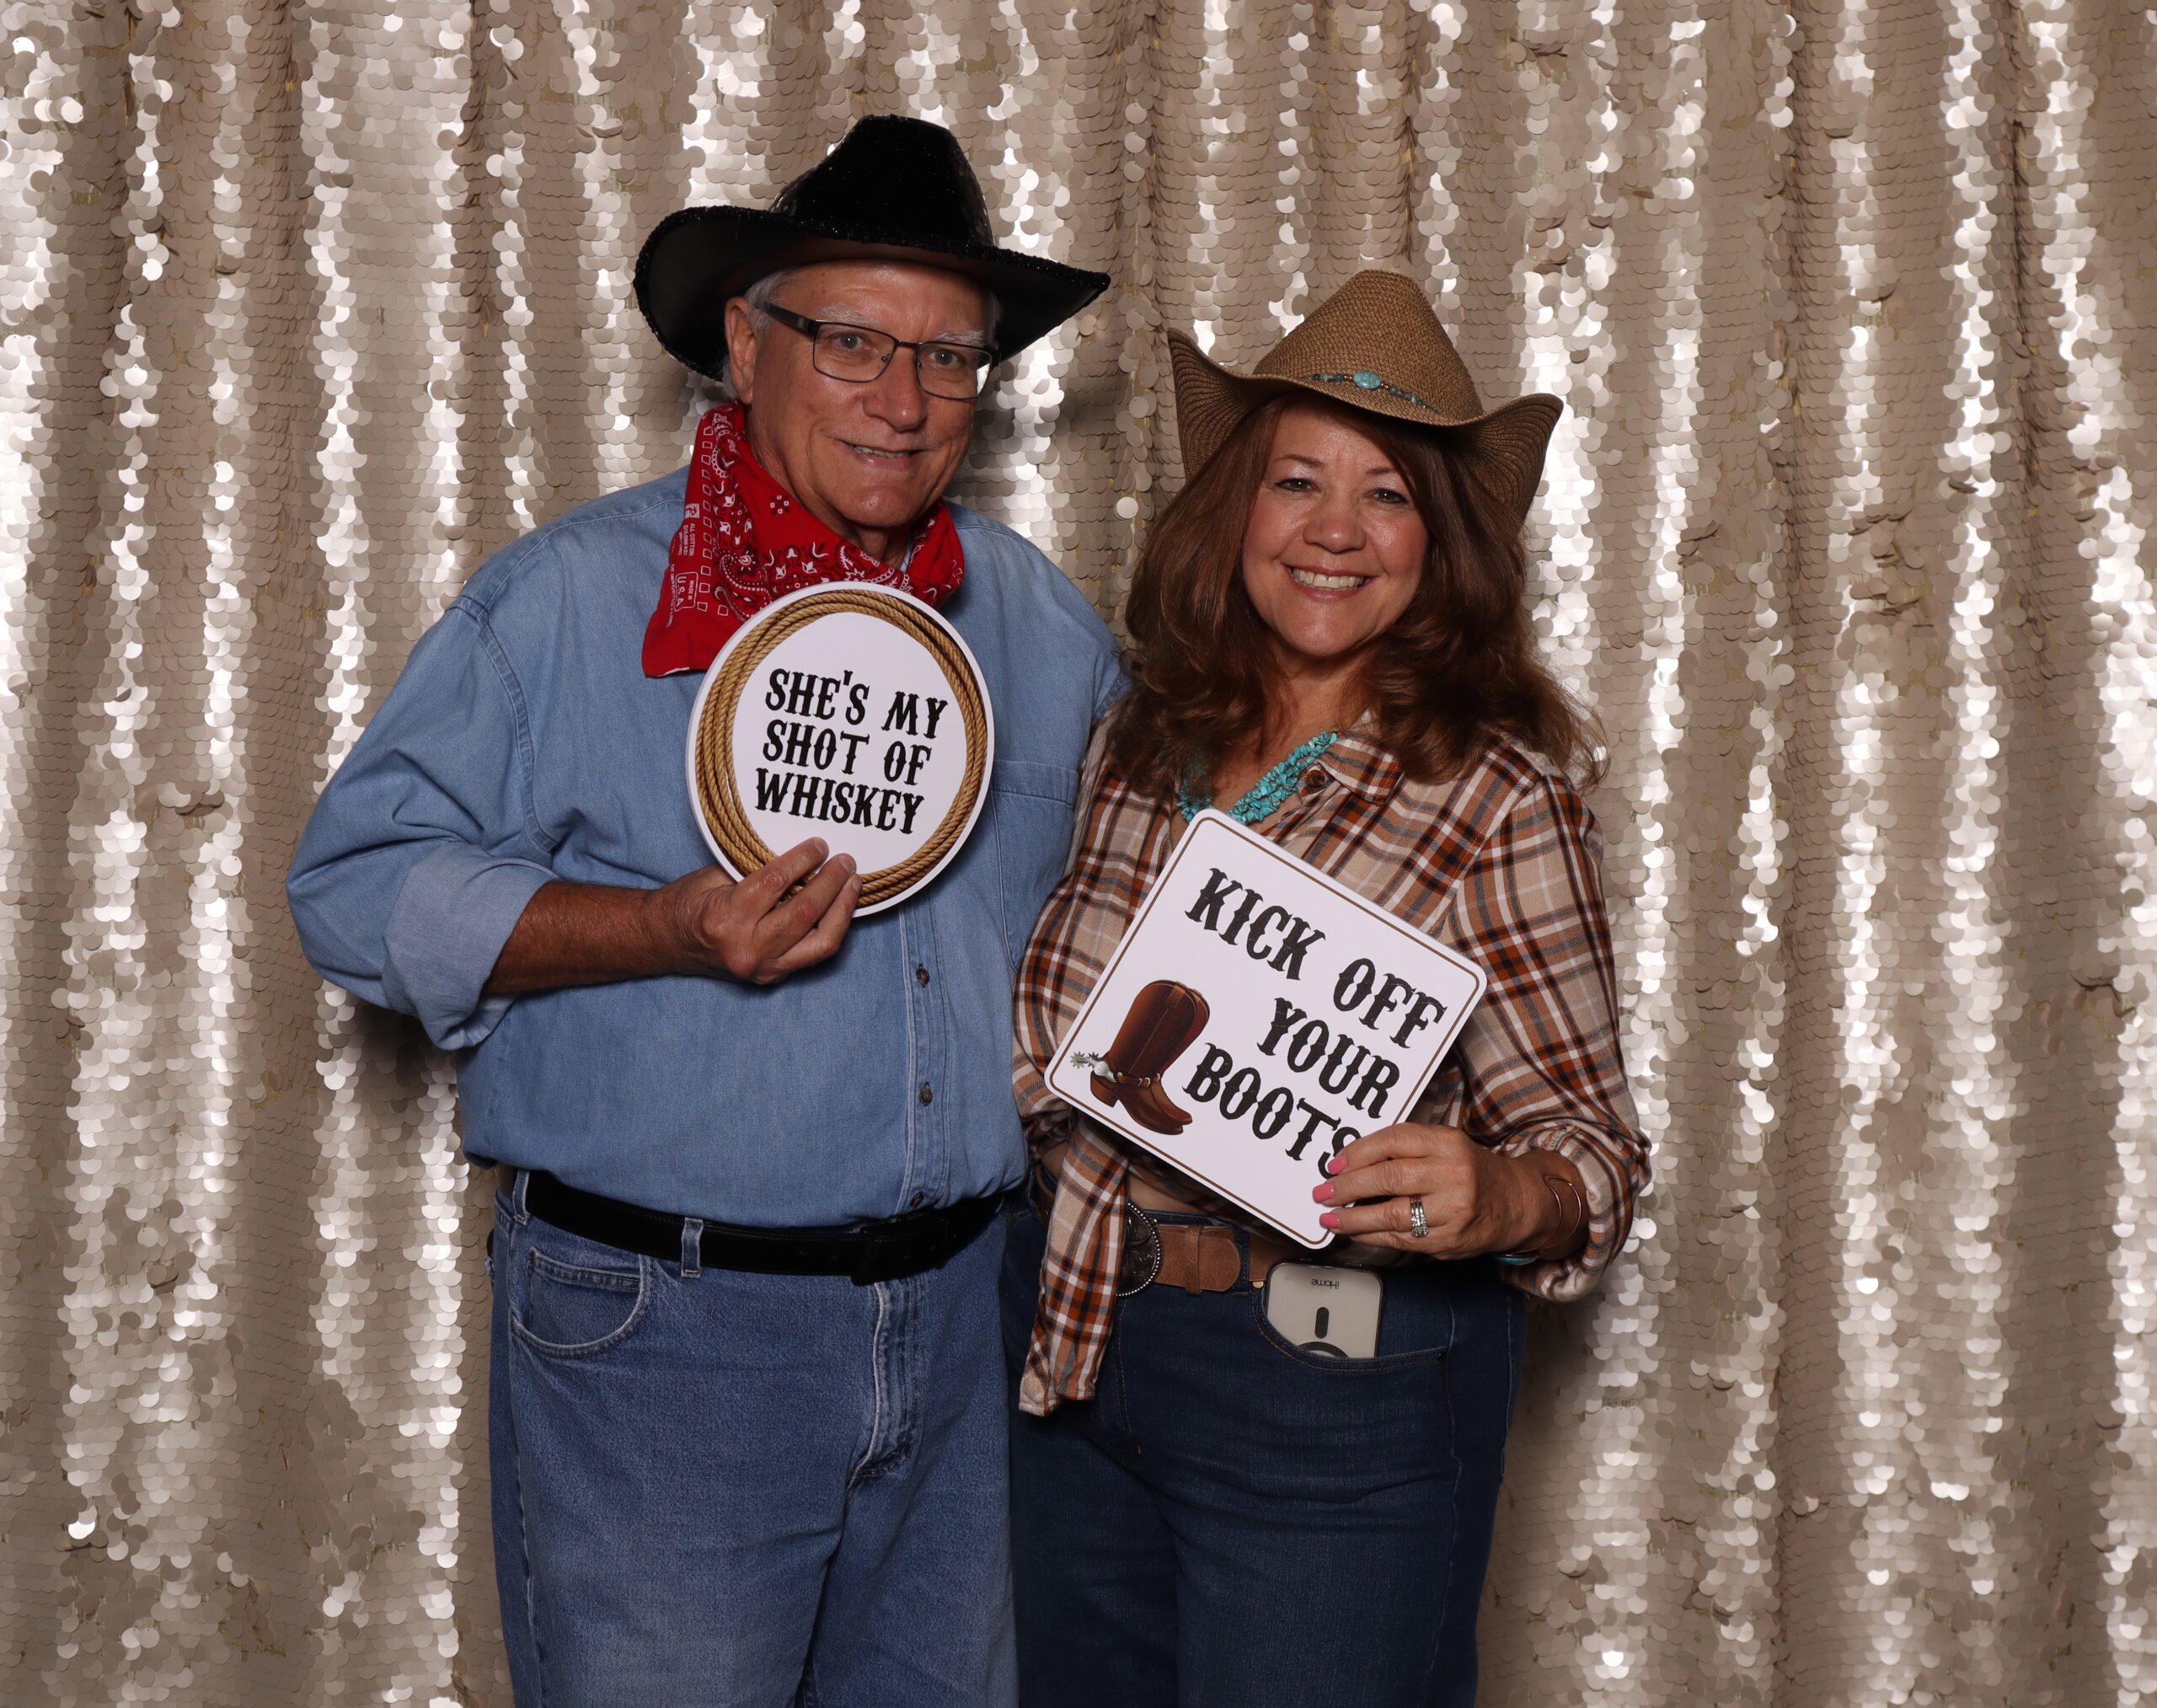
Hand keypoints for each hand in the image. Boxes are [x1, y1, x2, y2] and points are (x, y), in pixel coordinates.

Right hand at [644, 837, 860, 985]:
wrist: (665, 944)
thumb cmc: (687, 903)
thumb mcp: (715, 876)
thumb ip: (754, 868)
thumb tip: (801, 855)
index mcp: (726, 918)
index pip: (775, 882)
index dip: (803, 859)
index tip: (820, 844)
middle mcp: (746, 949)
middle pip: (804, 913)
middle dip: (831, 883)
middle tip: (845, 860)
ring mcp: (762, 969)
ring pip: (821, 942)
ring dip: (843, 910)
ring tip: (853, 884)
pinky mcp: (772, 977)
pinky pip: (813, 954)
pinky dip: (831, 928)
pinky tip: (840, 907)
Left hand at [1311, 1123, 1554, 1257]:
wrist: (1516, 1203)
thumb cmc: (1471, 1171)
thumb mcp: (1446, 1147)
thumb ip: (1406, 1149)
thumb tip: (1350, 1163)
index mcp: (1447, 1143)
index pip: (1393, 1140)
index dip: (1357, 1152)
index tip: (1334, 1164)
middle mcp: (1452, 1173)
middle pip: (1388, 1177)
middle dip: (1348, 1186)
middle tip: (1323, 1192)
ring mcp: (1452, 1208)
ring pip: (1391, 1213)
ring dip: (1353, 1217)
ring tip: (1330, 1217)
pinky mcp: (1449, 1239)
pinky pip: (1401, 1238)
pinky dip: (1372, 1235)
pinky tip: (1355, 1231)